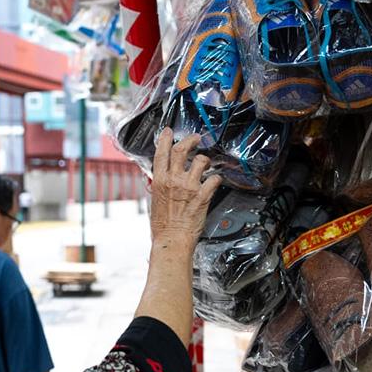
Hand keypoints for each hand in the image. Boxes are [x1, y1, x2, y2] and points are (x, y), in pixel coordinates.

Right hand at [149, 129, 221, 248]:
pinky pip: (214, 179)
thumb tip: (163, 179)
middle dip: (190, 140)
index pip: (161, 153)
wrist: (172, 240)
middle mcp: (174, 181)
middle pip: (182, 150)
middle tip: (196, 138)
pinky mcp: (203, 196)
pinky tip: (215, 181)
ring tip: (206, 164)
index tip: (168, 132)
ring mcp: (189, 187)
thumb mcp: (155, 202)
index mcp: (160, 181)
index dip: (165, 139)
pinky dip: (216, 178)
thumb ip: (161, 187)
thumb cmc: (163, 226)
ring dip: (205, 160)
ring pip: (201, 161)